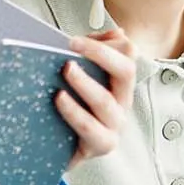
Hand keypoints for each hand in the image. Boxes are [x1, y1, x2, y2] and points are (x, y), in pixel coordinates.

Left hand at [53, 30, 136, 165]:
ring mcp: (114, 126)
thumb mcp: (80, 78)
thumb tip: (117, 32)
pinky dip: (74, 112)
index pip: (128, 54)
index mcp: (120, 83)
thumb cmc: (70, 112)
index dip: (106, 43)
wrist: (54, 152)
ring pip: (106, 101)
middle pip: (126, 71)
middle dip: (100, 55)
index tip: (75, 39)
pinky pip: (89, 128)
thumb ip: (92, 54)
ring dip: (84, 83)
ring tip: (65, 71)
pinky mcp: (101, 145)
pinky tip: (59, 99)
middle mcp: (123, 103)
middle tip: (72, 47)